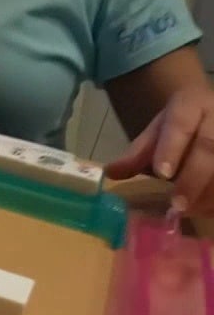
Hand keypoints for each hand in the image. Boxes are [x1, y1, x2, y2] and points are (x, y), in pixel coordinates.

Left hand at [106, 86, 213, 215]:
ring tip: (192, 211)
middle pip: (209, 147)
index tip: (162, 173)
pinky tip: (209, 210)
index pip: (181, 121)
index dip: (172, 148)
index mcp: (192, 102)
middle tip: (178, 205)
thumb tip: (110, 172)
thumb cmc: (182, 125)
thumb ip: (137, 154)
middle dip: (193, 178)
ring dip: (210, 192)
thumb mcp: (157, 132)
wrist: (213, 111)